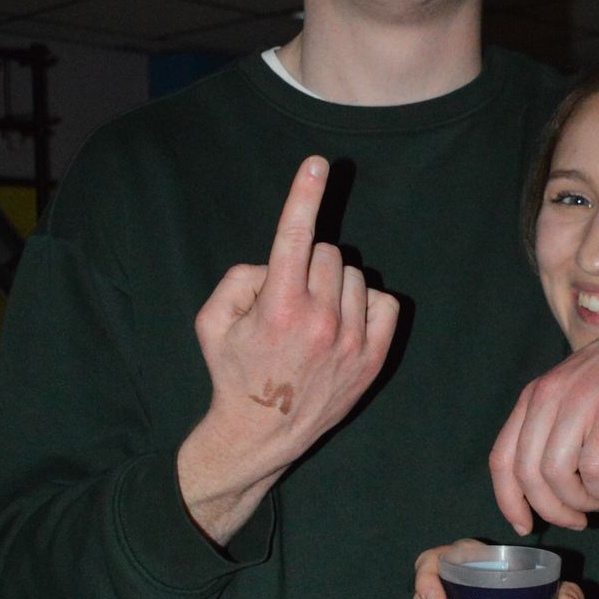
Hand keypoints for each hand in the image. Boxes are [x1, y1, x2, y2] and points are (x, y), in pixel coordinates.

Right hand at [178, 156, 399, 542]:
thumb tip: (276, 264)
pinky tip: (344, 323)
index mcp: (278, 307)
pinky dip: (366, 304)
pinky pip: (386, 302)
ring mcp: (351, 341)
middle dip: (306, 263)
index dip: (304, 194)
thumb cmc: (234, 371)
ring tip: (313, 317)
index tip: (317, 164)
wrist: (262, 434)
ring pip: (354, 275)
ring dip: (334, 284)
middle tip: (289, 297)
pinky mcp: (374, 358)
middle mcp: (320, 321)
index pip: (294, 236)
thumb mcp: (212, 321)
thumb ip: (239, 277)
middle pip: (326, 252)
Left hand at [489, 290, 598, 532]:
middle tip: (576, 520)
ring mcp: (581, 403)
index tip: (526, 526)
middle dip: (549, 510)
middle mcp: (550, 397)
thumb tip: (550, 483)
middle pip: (527, 474)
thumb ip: (559, 423)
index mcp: (536, 394)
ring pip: (556, 476)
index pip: (501, 458)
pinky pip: (593, 468)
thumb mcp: (579, 388)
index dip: (508, 500)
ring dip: (577, 502)